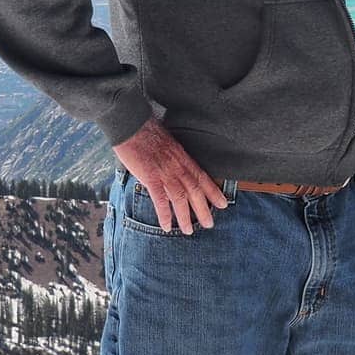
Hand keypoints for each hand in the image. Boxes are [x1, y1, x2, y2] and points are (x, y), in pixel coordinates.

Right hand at [113, 119, 228, 234]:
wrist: (132, 123)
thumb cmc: (146, 130)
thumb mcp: (167, 142)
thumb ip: (173, 157)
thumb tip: (173, 168)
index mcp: (183, 157)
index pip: (202, 178)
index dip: (214, 192)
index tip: (223, 204)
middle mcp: (178, 166)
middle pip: (195, 191)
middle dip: (203, 210)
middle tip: (209, 224)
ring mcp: (165, 172)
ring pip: (180, 199)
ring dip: (186, 217)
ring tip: (189, 231)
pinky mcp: (150, 177)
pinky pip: (160, 200)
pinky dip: (165, 214)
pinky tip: (166, 226)